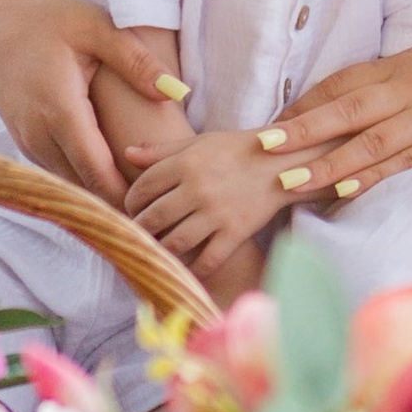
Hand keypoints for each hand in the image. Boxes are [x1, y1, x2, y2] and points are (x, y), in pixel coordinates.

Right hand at [0, 0, 174, 200]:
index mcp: (60, 109)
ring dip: (101, 196)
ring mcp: (27, 142)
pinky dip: (84, 183)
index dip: (126, 195)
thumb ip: (136, 61)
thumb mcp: (96, 27)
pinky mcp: (25, 144)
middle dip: (120, 203)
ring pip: (69, 185)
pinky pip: (57, 174)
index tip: (158, 206)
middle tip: (160, 214)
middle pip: (84, 187)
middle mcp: (38, 134)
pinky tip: (114, 185)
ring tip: (144, 205)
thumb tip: (176, 92)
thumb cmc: (51, 20)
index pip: (96, 171)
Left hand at [124, 130, 294, 281]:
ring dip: (161, 249)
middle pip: (153, 218)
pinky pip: (207, 260)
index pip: (143, 188)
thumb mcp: (200, 142)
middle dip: (140, 229)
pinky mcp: (236, 232)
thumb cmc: (238, 149)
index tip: (133, 207)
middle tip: (140, 232)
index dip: (131, 201)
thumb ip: (161, 149)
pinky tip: (187, 267)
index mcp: (186, 163)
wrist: (284, 162)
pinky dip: (193, 268)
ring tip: (159, 247)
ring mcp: (218, 213)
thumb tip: (126, 153)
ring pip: (175, 242)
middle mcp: (198, 189)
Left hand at [251, 36, 411, 200]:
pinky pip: (403, 162)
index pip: (343, 83)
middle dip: (301, 130)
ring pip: (367, 141)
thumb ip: (401, 76)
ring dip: (325, 162)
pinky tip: (344, 192)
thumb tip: (363, 95)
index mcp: (404, 65)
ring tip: (290, 180)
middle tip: (263, 147)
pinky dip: (371, 177)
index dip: (306, 103)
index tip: (276, 123)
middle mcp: (411, 88)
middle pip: (345, 109)